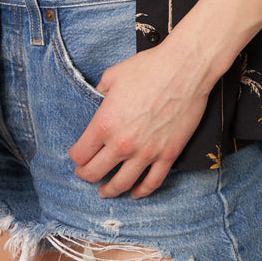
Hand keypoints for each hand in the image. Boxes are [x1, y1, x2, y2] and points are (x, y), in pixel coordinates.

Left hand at [68, 40, 211, 199]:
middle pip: (95, 172)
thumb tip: (98, 98)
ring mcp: (146, 152)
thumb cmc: (150, 68)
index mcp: (105, 123)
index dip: (76, 156)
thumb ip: (100, 91)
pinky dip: (142, 191)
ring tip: (104, 191)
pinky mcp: (168, 154)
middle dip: (86, 174)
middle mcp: (123, 143)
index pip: (80, 153)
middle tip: (85, 173)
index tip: (78, 155)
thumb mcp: (113, 75)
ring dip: (109, 190)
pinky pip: (152, 182)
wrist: (185, 68)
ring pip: (121, 184)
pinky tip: (135, 192)